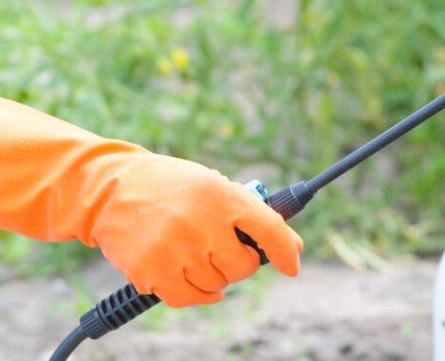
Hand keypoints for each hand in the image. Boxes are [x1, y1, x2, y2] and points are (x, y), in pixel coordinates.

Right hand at [84, 153, 303, 307]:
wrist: (112, 189)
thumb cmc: (174, 188)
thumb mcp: (215, 186)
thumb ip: (252, 213)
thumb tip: (292, 245)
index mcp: (223, 196)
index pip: (269, 229)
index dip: (285, 251)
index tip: (291, 266)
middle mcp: (202, 223)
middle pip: (242, 267)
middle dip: (239, 263)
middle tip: (223, 249)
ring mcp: (176, 249)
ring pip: (217, 285)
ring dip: (212, 276)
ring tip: (195, 252)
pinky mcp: (151, 271)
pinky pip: (188, 298)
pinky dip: (195, 294)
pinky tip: (191, 277)